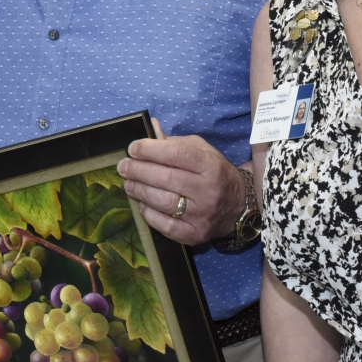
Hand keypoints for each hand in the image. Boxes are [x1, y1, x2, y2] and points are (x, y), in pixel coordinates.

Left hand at [116, 121, 246, 243]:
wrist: (238, 205)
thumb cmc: (214, 172)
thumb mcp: (201, 151)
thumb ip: (175, 142)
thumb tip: (151, 127)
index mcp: (210, 165)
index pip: (176, 154)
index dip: (150, 150)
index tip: (133, 148)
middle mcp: (207, 190)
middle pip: (165, 178)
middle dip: (138, 170)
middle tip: (123, 166)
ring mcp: (202, 214)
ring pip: (163, 202)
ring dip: (140, 191)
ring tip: (129, 183)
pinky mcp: (195, 234)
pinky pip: (165, 225)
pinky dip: (149, 214)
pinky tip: (143, 204)